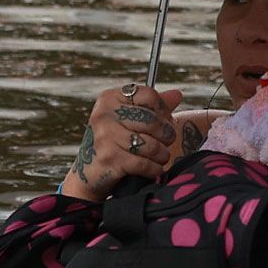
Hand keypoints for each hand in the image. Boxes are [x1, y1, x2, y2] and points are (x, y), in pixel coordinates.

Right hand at [64, 82, 186, 196]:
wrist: (90, 173)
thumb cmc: (114, 142)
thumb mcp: (129, 119)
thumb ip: (153, 107)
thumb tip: (177, 94)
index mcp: (109, 99)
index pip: (149, 95)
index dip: (163, 110)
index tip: (163, 121)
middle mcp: (104, 115)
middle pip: (152, 120)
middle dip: (166, 135)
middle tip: (165, 142)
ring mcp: (105, 137)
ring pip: (151, 144)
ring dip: (162, 154)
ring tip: (160, 156)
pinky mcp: (109, 159)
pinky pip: (144, 163)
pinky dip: (154, 168)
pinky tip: (152, 168)